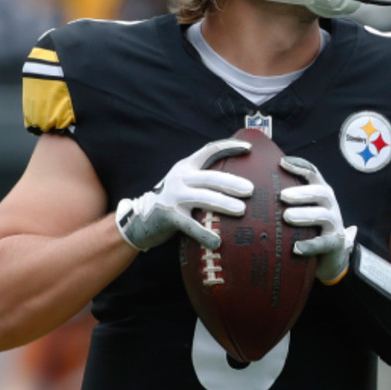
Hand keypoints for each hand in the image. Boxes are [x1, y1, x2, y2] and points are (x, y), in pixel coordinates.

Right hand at [115, 139, 252, 251]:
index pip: (209, 150)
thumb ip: (204, 177)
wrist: (140, 218)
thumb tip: (239, 180)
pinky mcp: (170, 217)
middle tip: (250, 189)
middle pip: (210, 178)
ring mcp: (174, 197)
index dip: (229, 147)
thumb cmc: (172, 200)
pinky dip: (205, 234)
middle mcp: (180, 178)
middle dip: (232, 183)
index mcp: (186, 166)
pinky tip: (217, 241)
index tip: (249, 148)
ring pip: (203, 198)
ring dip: (224, 204)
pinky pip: (191, 226)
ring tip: (242, 210)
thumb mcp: (185, 182)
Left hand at [279, 157, 355, 283]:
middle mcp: (330, 205)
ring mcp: (334, 224)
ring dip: (305, 214)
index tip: (281, 162)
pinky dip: (310, 245)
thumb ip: (285, 198)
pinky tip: (296, 248)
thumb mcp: (300, 210)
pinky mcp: (335, 244)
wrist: (330, 257)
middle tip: (282, 196)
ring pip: (323, 215)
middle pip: (321, 192)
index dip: (300, 166)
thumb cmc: (307, 228)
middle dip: (302, 192)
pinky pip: (324, 243)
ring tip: (287, 217)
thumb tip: (251, 185)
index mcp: (320, 192)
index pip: (313, 173)